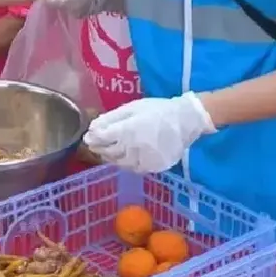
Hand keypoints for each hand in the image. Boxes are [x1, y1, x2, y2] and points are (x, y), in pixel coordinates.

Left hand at [82, 94, 216, 173]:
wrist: (186, 120)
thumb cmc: (157, 110)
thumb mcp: (133, 108)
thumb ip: (111, 118)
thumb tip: (93, 128)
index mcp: (126, 130)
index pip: (101, 139)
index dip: (92, 138)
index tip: (89, 137)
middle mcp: (132, 148)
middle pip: (108, 153)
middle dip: (100, 148)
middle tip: (97, 144)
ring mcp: (143, 160)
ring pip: (120, 163)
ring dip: (112, 157)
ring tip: (112, 150)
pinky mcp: (153, 167)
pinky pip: (134, 168)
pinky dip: (127, 163)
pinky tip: (128, 156)